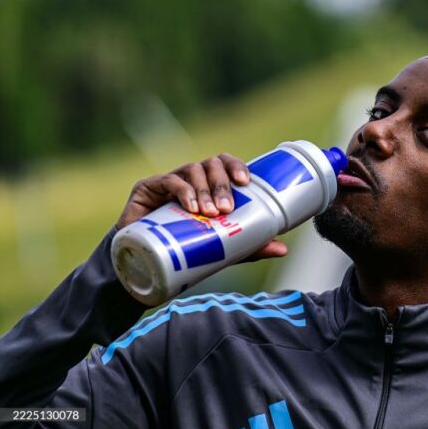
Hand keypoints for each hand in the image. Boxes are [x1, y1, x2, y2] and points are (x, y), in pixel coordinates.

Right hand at [116, 153, 287, 261]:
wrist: (144, 265)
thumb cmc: (185, 248)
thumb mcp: (221, 248)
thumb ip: (249, 246)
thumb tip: (283, 249)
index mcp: (209, 185)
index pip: (225, 164)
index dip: (236, 166)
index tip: (245, 182)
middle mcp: (190, 178)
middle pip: (211, 165)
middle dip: (221, 184)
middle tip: (226, 208)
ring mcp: (169, 181)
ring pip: (192, 170)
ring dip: (204, 189)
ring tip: (209, 212)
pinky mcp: (147, 188)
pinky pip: (168, 181)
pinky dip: (182, 191)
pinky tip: (190, 206)